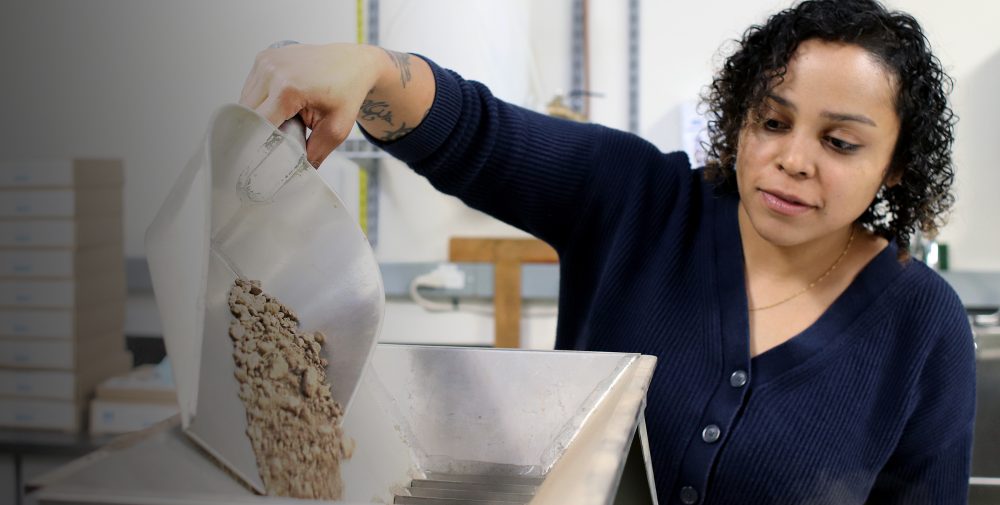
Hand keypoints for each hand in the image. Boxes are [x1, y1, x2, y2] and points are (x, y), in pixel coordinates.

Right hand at [239, 43, 380, 166]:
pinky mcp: (264, 57)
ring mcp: (266, 61)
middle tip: (273, 143)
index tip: (259, 160)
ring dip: (257, 116)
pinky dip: (260, 102)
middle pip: (247, 114)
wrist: (353, 64)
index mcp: (288, 89)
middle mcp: (272, 71)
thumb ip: (313, 154)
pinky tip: (279, 106)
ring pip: (245, 101)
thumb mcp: (336, 130)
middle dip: (257, 132)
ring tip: (282, 121)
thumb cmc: (347, 93)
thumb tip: (294, 173)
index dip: (256, 144)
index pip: (258, 125)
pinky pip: (250, 88)